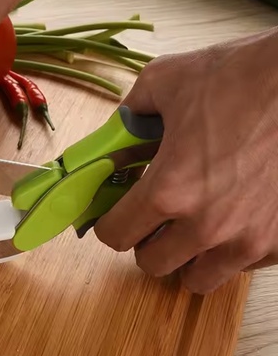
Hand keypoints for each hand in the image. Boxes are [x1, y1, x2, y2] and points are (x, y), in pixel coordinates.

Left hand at [94, 27, 277, 293]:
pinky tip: (232, 219)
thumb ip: (130, 115)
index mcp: (169, 190)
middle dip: (146, 241)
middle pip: (152, 264)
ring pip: (196, 278)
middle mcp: (207, 225)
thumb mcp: (166, 80)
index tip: (114, 215)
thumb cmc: (242, 77)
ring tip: (192, 225)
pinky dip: (228, 251)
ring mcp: (247, 239)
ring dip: (186, 256)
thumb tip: (117, 135)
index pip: (115, 236)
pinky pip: (240, 267)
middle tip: (155, 217)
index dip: (108, 224)